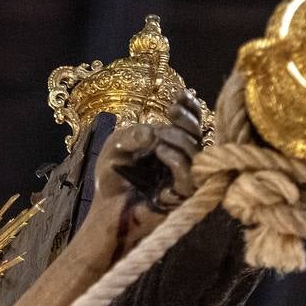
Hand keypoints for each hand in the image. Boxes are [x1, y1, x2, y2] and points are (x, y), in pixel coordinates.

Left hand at [92, 90, 206, 213]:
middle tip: (172, 111)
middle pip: (198, 136)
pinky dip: (176, 159)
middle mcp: (181, 160)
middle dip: (187, 120)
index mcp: (170, 146)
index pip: (190, 125)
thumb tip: (154, 132)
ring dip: (178, 139)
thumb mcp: (116, 146)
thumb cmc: (113, 178)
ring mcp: (183, 179)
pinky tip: (160, 151)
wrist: (106, 209)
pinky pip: (188, 174)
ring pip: (196, 153)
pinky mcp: (181, 197)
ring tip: (158, 139)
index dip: (190, 110)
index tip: (182, 96)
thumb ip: (131, 134)